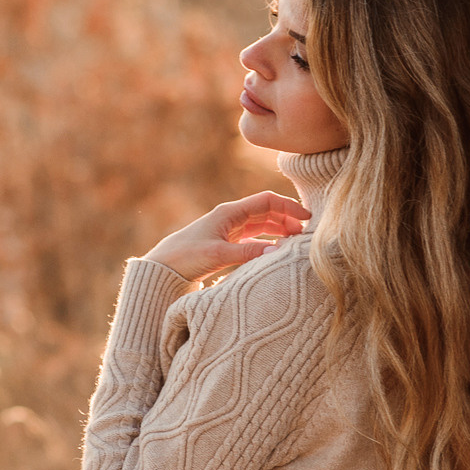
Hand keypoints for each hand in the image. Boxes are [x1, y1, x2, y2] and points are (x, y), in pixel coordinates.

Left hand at [142, 191, 311, 282]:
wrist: (162, 268)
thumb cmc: (186, 256)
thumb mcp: (217, 254)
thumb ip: (247, 254)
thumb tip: (276, 253)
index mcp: (230, 212)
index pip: (267, 201)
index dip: (289, 207)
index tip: (307, 219)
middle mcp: (232, 218)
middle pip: (267, 212)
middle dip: (288, 219)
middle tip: (306, 234)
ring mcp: (230, 231)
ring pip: (262, 225)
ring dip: (280, 231)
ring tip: (296, 243)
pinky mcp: (227, 244)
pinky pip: (254, 240)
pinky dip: (268, 243)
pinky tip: (276, 253)